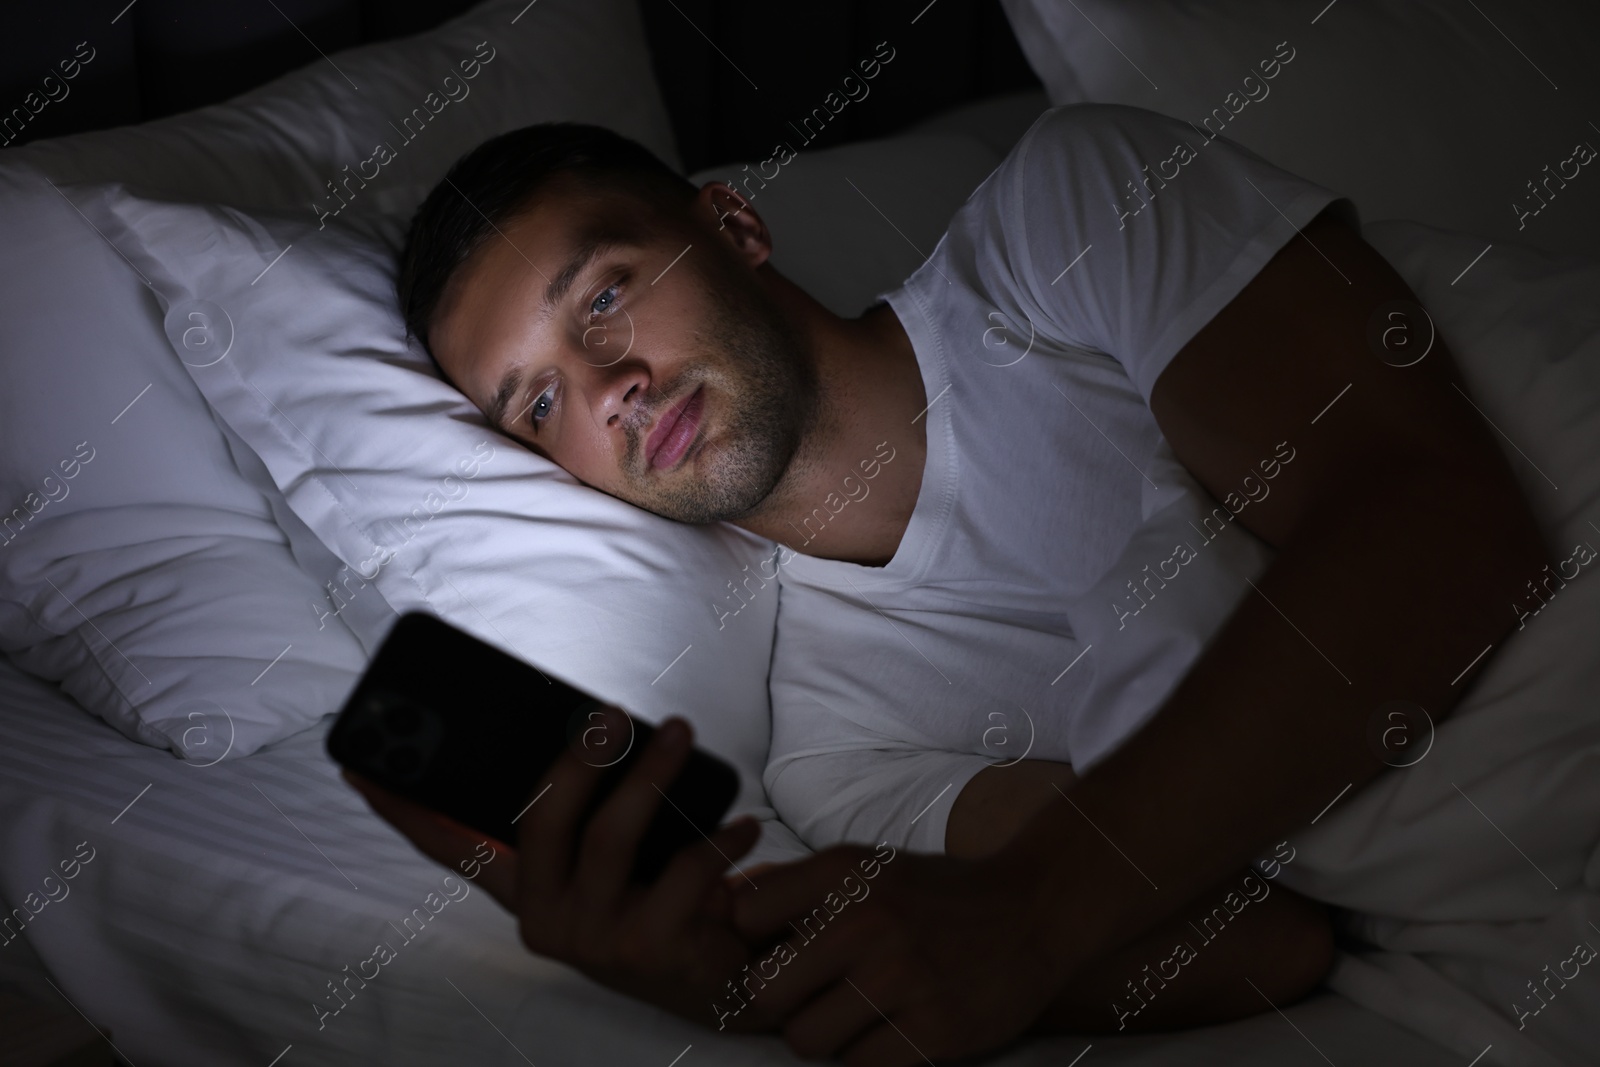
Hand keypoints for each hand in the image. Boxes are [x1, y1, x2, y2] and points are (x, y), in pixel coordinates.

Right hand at [345, 710, 776, 1031]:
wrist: (725, 978)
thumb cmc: (658, 898)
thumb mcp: (609, 856)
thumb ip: (583, 810)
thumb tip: (588, 729)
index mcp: (522, 892)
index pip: (450, 849)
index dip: (402, 810)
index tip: (358, 762)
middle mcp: (543, 920)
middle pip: (541, 823)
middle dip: (575, 759)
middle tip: (610, 714)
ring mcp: (592, 940)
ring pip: (610, 837)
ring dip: (649, 778)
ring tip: (678, 732)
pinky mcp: (648, 950)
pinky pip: (682, 875)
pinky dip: (717, 842)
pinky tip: (743, 824)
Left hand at [729, 843, 1073, 1064]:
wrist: (1035, 910)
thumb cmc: (935, 895)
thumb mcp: (867, 868)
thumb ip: (796, 886)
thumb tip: (724, 902)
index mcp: (845, 871)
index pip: (746, 917)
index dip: (754, 943)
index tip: (777, 952)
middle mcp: (866, 919)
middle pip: (765, 992)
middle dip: (782, 1003)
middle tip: (811, 997)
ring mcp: (902, 977)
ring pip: (807, 1040)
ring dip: (825, 1036)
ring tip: (856, 1014)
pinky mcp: (935, 1029)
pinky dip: (867, 1057)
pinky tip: (891, 1031)